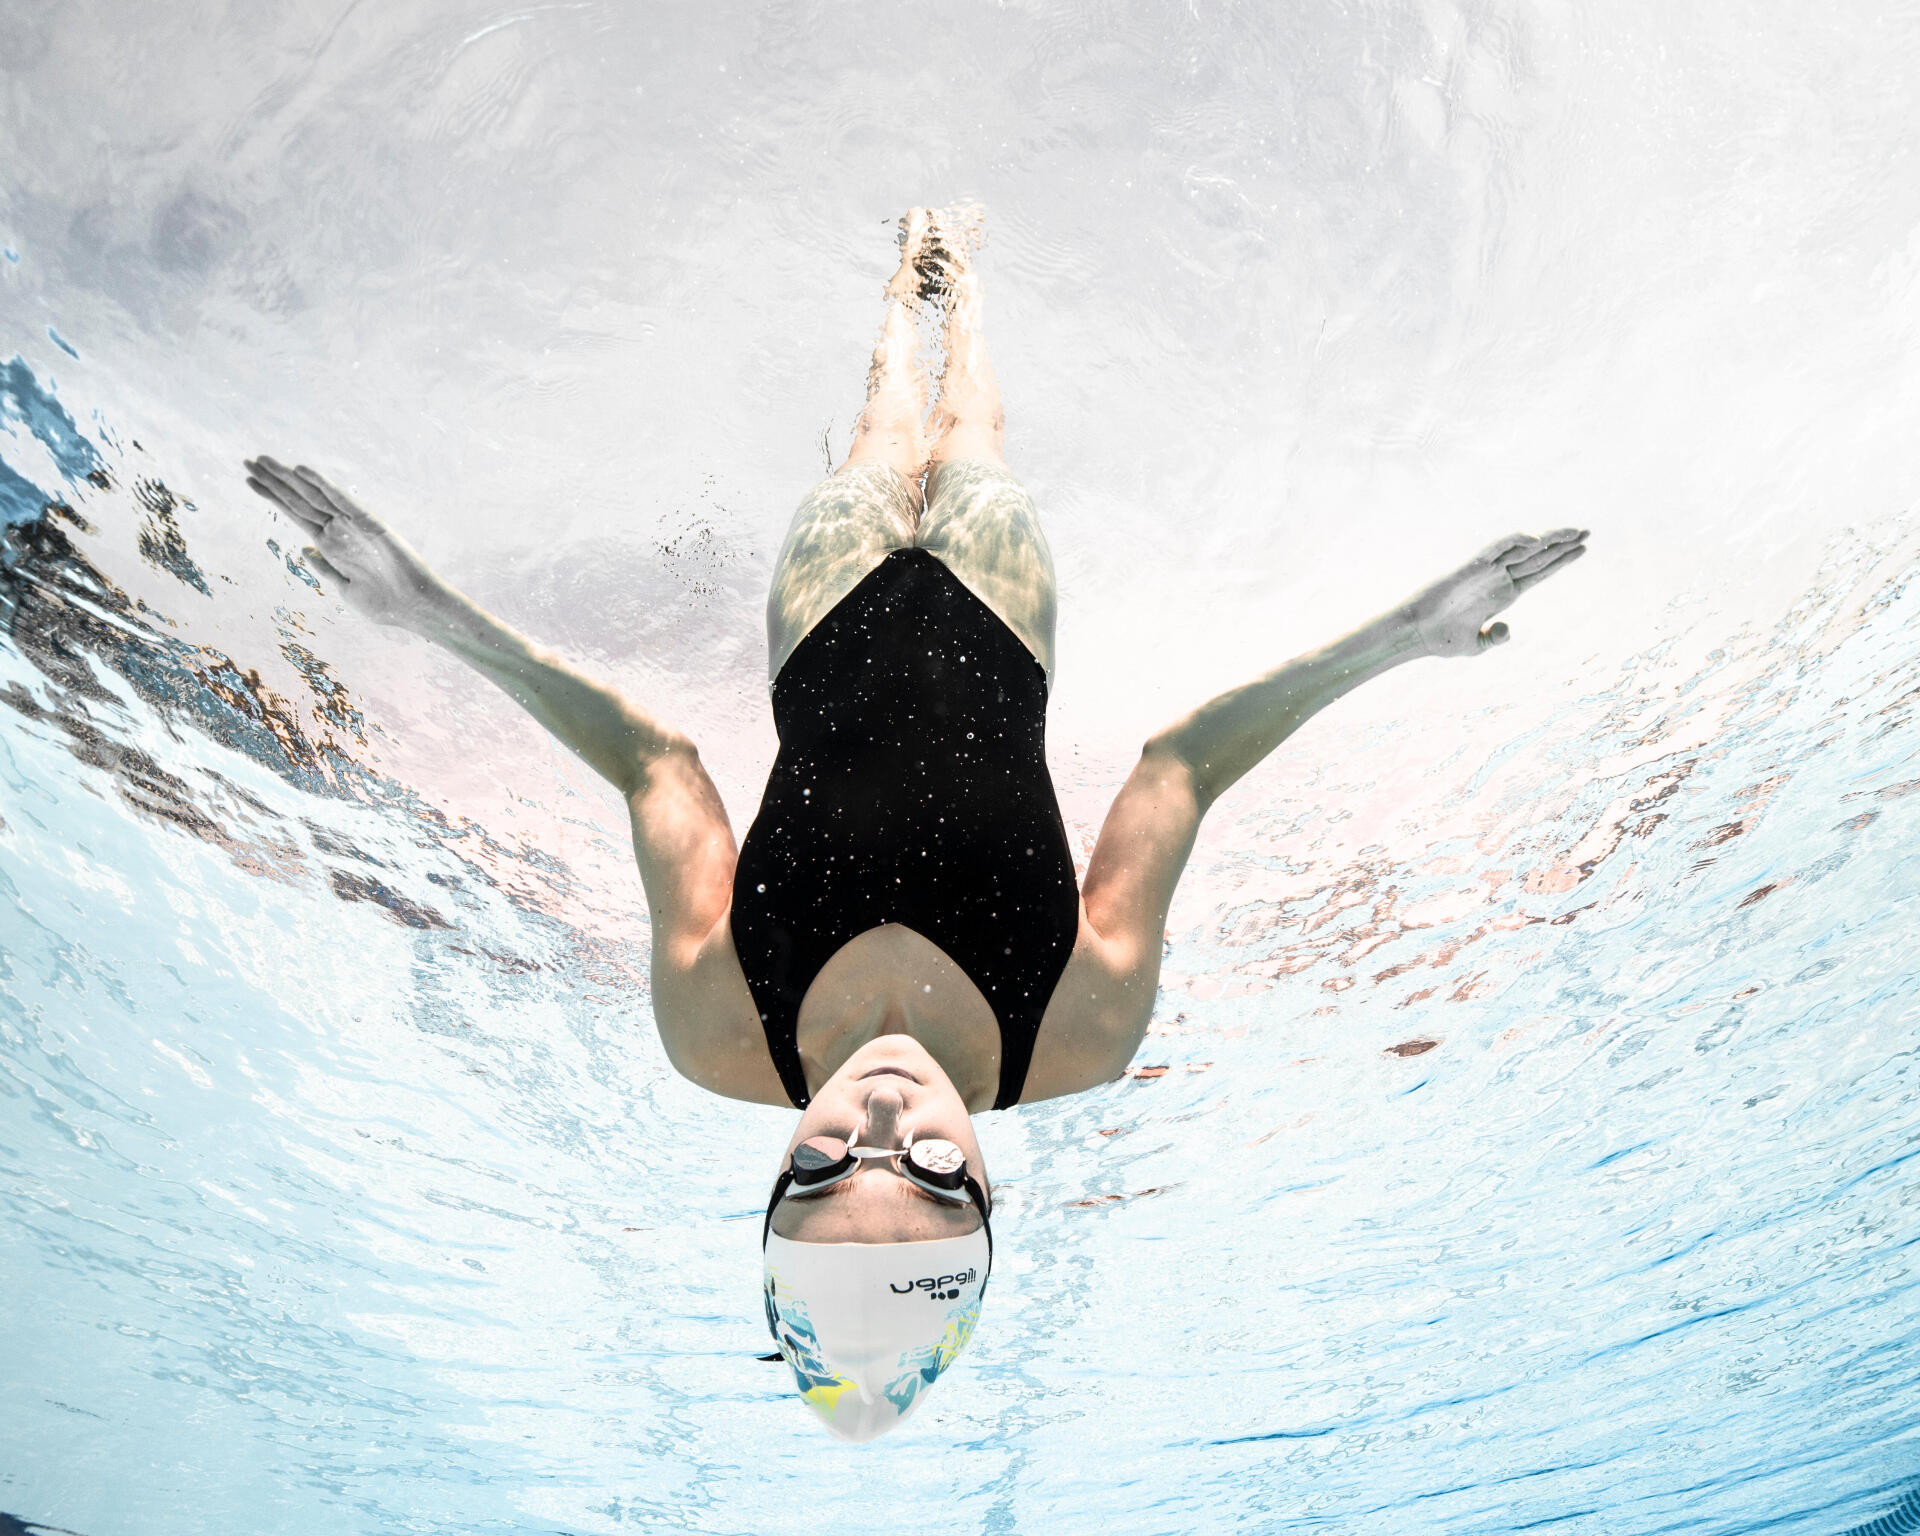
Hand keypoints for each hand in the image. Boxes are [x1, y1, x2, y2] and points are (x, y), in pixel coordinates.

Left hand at [245, 456, 448, 630]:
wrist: (414, 607)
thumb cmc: (384, 603)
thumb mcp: (345, 587)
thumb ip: (324, 567)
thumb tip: (305, 547)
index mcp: (330, 545)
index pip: (295, 514)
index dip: (272, 496)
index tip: (250, 480)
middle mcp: (338, 530)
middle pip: (298, 500)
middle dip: (273, 481)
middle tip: (248, 460)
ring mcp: (352, 525)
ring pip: (313, 496)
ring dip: (287, 478)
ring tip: (261, 460)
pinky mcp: (368, 524)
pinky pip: (340, 500)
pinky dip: (322, 485)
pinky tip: (301, 471)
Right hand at [1408, 528, 1588, 657]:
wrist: (1417, 634)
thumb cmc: (1443, 640)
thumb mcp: (1477, 645)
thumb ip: (1496, 638)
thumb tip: (1509, 630)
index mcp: (1503, 595)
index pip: (1539, 573)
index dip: (1561, 562)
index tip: (1582, 549)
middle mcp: (1498, 579)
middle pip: (1538, 558)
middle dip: (1563, 545)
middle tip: (1587, 532)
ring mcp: (1486, 572)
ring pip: (1523, 551)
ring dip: (1549, 541)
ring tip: (1574, 531)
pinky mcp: (1472, 569)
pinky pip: (1496, 551)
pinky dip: (1514, 543)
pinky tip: (1536, 542)